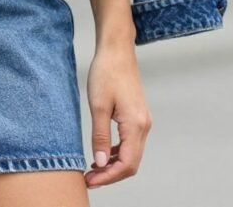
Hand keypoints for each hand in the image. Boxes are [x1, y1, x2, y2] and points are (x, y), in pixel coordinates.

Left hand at [84, 42, 151, 187]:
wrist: (117, 51)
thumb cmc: (106, 73)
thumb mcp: (98, 106)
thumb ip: (99, 136)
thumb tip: (100, 163)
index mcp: (135, 125)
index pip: (127, 163)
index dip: (108, 177)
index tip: (90, 181)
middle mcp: (144, 125)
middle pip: (131, 163)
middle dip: (110, 175)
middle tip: (88, 180)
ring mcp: (142, 121)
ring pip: (131, 154)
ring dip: (113, 165)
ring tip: (92, 170)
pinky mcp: (137, 116)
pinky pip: (130, 143)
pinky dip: (116, 153)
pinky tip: (101, 154)